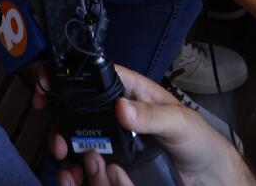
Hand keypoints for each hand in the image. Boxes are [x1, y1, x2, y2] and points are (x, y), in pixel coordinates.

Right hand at [34, 66, 252, 185]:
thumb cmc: (199, 141)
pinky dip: (80, 176)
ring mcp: (114, 144)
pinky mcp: (115, 168)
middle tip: (59, 142)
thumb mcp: (179, 122)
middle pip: (77, 115)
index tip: (48, 89)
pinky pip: (89, 170)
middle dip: (61, 128)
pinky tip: (79, 179)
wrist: (207, 177)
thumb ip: (152, 114)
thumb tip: (123, 106)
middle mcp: (118, 117)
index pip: (94, 79)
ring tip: (72, 166)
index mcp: (132, 94)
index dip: (68, 80)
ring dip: (69, 156)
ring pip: (78, 145)